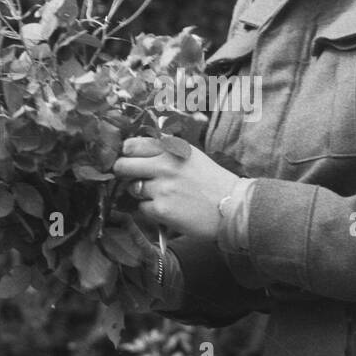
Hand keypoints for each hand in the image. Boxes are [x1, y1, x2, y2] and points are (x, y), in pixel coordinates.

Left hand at [111, 137, 243, 242]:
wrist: (232, 206)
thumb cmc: (211, 180)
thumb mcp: (189, 155)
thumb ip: (164, 150)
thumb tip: (131, 151)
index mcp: (171, 148)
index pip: (132, 145)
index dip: (126, 154)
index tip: (129, 159)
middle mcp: (165, 164)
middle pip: (123, 165)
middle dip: (123, 173)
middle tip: (133, 178)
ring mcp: (162, 187)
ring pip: (132, 188)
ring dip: (141, 193)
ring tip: (162, 195)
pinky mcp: (161, 209)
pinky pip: (142, 208)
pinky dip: (151, 210)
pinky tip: (169, 208)